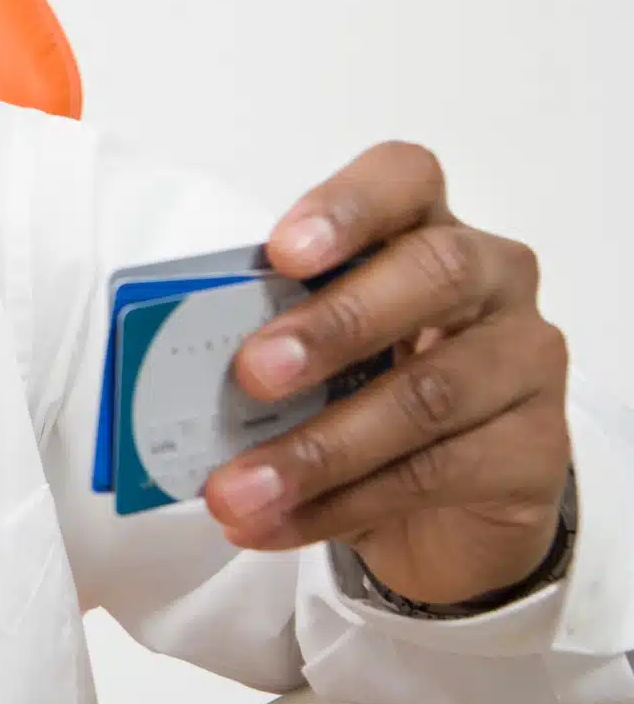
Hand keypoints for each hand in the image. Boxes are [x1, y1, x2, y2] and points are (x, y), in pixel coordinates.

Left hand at [202, 142, 570, 606]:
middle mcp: (491, 282)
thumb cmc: (368, 395)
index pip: (405, 181)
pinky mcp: (534, 452)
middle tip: (253, 373)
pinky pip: (433, 475)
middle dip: (335, 325)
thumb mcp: (316, 354)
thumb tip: (169, 367)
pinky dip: (338, 504)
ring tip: (237, 488)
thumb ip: (266, 336)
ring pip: (426, 396)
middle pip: (433, 275)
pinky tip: (276, 522)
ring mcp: (523, 365)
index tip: (281, 252)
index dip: (346, 207)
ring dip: (317, 448)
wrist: (449, 510)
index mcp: (424, 230)